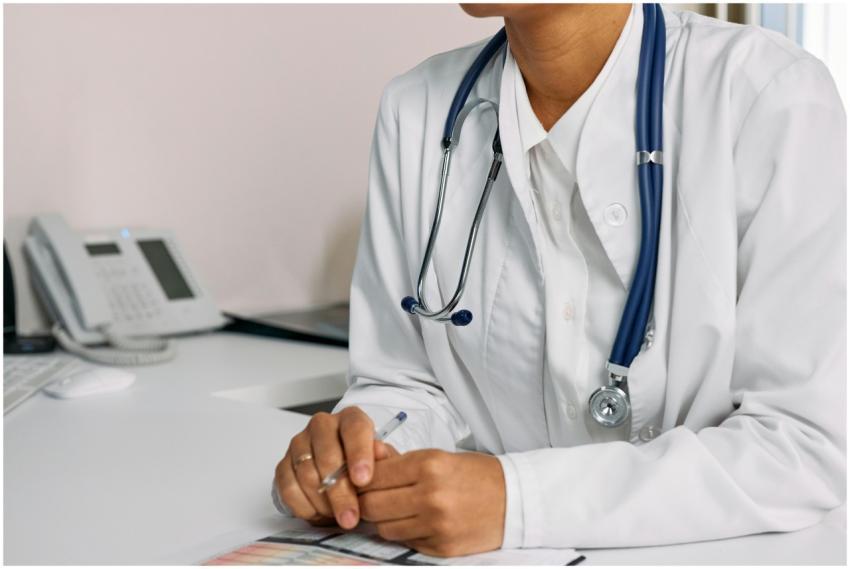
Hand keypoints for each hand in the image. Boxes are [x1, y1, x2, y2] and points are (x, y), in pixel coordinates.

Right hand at [274, 407, 393, 528]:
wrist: (342, 471)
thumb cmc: (365, 464)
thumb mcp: (383, 461)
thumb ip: (384, 458)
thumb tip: (381, 453)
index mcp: (350, 418)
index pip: (354, 429)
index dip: (359, 454)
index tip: (363, 480)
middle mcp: (322, 425)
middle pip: (328, 456)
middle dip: (340, 492)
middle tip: (351, 517)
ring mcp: (300, 443)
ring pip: (307, 474)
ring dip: (323, 503)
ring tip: (338, 517)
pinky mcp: (284, 463)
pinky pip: (288, 487)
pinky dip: (304, 506)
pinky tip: (319, 514)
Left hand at [358, 449, 505, 556]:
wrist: (514, 499)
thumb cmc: (474, 474)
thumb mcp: (438, 456)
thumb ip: (399, 460)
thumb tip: (367, 455)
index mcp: (429, 465)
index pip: (373, 476)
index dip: (362, 480)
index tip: (362, 481)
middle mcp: (430, 495)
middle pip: (372, 506)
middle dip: (367, 502)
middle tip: (373, 498)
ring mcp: (436, 524)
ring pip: (384, 528)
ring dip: (385, 521)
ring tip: (398, 511)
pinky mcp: (441, 547)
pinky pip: (405, 542)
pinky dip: (405, 534)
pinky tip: (417, 523)